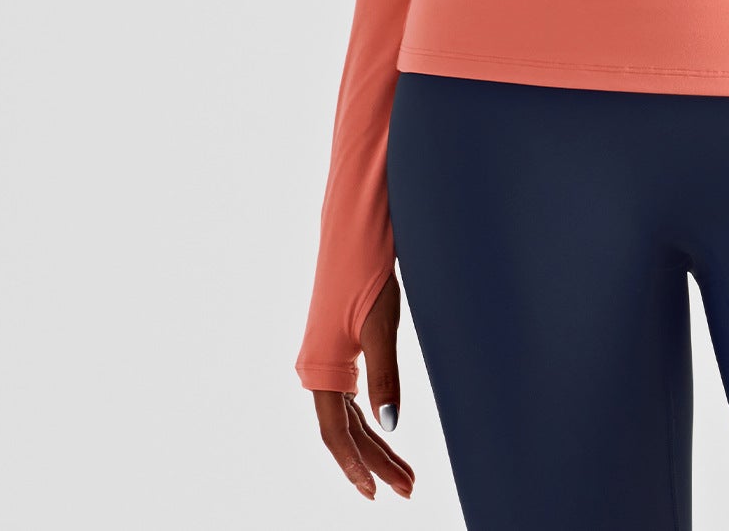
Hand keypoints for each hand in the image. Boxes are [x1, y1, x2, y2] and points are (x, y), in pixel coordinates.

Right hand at [311, 272, 414, 498]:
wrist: (354, 235)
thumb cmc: (366, 275)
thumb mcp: (381, 325)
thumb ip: (385, 375)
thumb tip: (390, 425)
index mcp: (322, 368)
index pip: (337, 433)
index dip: (355, 466)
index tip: (377, 494)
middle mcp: (319, 369)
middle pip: (347, 431)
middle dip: (377, 462)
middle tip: (409, 489)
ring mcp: (328, 361)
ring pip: (351, 417)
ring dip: (376, 445)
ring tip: (406, 474)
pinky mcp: (339, 350)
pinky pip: (351, 399)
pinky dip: (370, 421)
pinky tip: (385, 434)